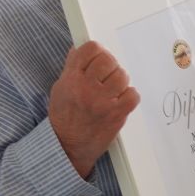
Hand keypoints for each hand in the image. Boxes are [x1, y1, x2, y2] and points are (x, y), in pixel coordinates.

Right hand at [50, 41, 138, 178]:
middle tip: (106, 76)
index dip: (97, 51)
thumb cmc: (64, 117)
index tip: (98, 58)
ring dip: (120, 82)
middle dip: (110, 66)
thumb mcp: (61, 89)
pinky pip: (133, 94)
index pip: (90, 49)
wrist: (68, 146)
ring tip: (112, 91)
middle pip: (109, 60)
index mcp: (71, 79)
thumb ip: (72, 68)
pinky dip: (129, 96)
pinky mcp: (116, 114)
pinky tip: (120, 101)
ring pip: (122, 76)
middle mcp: (86, 88)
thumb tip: (80, 49)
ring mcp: (102, 102)